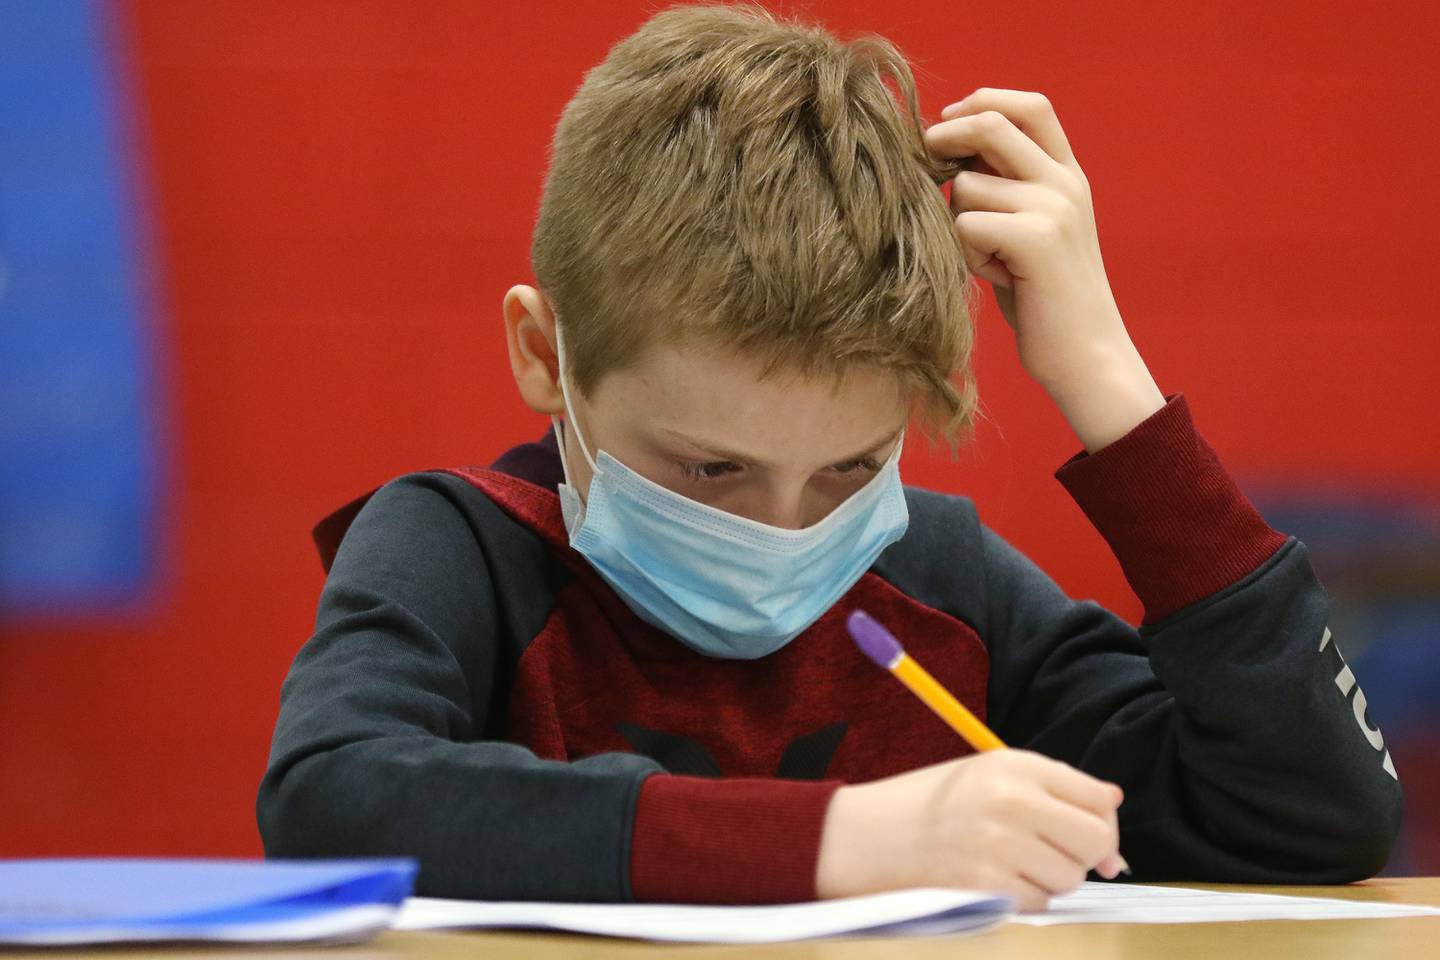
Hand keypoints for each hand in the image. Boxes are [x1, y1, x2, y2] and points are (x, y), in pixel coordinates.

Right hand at [814, 750, 1125, 911]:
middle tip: (1056, 856)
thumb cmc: (931, 804)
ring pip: (1069, 878)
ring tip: (1010, 863)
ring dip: (1050, 879)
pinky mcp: (986, 885)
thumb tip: (1113, 806)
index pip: (1097, 797)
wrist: (866, 834)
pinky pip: (1039, 902)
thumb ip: (1052, 786)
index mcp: (1015, 765)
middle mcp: (1012, 800)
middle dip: (1086, 856)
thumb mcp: (988, 774)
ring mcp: (999, 844)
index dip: (1104, 823)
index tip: (1090, 838)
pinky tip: (992, 880)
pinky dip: (1024, 898)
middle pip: (1094, 840)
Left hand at [923, 89, 1163, 450]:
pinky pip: (965, 224)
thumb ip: (1006, 190)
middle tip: (923, 158)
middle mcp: (1066, 182)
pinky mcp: (1036, 239)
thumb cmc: (1045, 299)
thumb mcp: (1031, 232)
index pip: (1030, 106)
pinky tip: (994, 278)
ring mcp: (1054, 207)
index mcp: (1069, 175)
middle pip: (992, 125)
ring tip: (989, 261)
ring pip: (967, 187)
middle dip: (945, 138)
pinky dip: (966, 254)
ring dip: (959, 223)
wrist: (1087, 356)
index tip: (947, 120)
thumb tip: (947, 152)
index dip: (983, 101)